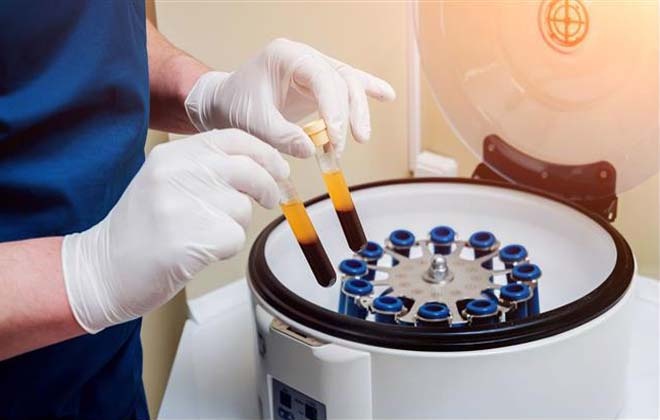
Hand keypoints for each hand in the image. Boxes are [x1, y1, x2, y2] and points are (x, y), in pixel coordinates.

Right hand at [62, 129, 288, 332]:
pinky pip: (235, 238)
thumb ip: (206, 168)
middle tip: (270, 199)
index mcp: (173, 155)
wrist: (102, 269)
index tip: (279, 169)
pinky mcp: (191, 238)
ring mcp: (183, 205)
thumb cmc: (139, 229)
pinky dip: (225, 248)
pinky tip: (198, 251)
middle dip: (268, 187)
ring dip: (235, 225)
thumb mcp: (165, 181)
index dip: (265, 153)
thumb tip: (261, 168)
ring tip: (204, 233)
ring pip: (243, 208)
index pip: (234, 139)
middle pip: (249, 171)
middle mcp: (177, 173)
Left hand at [184, 38, 395, 157]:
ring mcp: (313, 68)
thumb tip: (311, 149)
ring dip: (359, 110)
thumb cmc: (235, 106)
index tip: (336, 137)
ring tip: (362, 136)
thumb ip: (281, 136)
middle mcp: (304, 58)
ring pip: (348, 83)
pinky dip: (367, 89)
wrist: (225, 102)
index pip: (321, 77)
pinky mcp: (318, 84)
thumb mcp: (253, 124)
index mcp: (286, 56)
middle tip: (345, 144)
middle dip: (350, 113)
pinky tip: (387, 96)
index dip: (334, 108)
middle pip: (341, 79)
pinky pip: (348, 83)